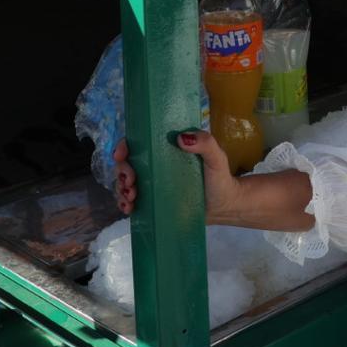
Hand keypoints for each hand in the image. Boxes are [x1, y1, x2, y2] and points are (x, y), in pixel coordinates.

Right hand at [110, 130, 247, 221]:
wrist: (225, 206)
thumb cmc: (220, 178)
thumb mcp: (216, 158)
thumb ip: (206, 143)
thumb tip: (181, 138)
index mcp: (166, 150)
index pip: (139, 144)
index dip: (124, 146)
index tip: (121, 154)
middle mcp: (156, 166)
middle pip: (127, 164)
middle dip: (121, 172)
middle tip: (131, 182)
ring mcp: (153, 185)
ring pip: (125, 183)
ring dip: (121, 189)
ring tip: (132, 197)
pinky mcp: (154, 202)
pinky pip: (132, 202)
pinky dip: (125, 204)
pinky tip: (129, 209)